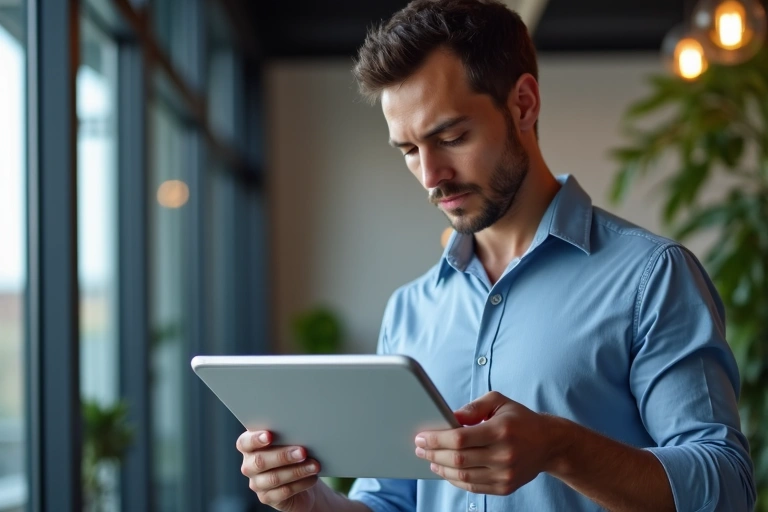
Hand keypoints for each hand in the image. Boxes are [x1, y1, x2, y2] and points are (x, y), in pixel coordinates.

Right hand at [237, 430, 320, 510]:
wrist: (301, 478)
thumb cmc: (293, 451)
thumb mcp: (289, 440)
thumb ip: (287, 435)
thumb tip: (301, 431)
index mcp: (249, 446)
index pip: (244, 442)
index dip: (255, 439)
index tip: (269, 435)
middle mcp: (249, 465)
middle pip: (260, 461)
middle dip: (283, 456)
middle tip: (302, 452)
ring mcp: (256, 483)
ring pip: (274, 478)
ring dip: (297, 471)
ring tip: (314, 465)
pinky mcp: (267, 497)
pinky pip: (283, 492)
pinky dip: (300, 484)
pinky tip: (312, 477)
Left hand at [415, 391, 561, 494]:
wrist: (549, 444)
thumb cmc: (520, 419)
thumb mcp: (498, 402)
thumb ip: (472, 407)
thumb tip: (449, 417)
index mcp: (500, 430)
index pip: (460, 438)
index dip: (436, 439)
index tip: (421, 437)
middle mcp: (504, 454)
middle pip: (458, 459)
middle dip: (433, 453)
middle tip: (419, 448)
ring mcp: (505, 474)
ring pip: (463, 476)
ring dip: (441, 469)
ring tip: (430, 459)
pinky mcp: (505, 487)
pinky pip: (473, 487)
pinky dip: (456, 480)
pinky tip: (446, 470)